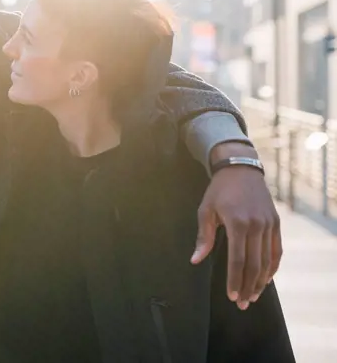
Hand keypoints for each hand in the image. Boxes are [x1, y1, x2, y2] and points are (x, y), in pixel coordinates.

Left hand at [191, 142, 281, 310]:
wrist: (241, 169)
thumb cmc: (219, 191)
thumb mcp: (206, 210)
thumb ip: (204, 237)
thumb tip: (195, 260)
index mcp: (238, 223)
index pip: (237, 260)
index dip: (235, 280)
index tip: (231, 296)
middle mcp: (257, 225)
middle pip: (254, 264)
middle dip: (248, 286)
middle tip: (242, 303)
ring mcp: (269, 225)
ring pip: (268, 260)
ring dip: (261, 281)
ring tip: (253, 296)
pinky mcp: (276, 223)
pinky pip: (277, 250)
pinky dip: (272, 267)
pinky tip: (266, 279)